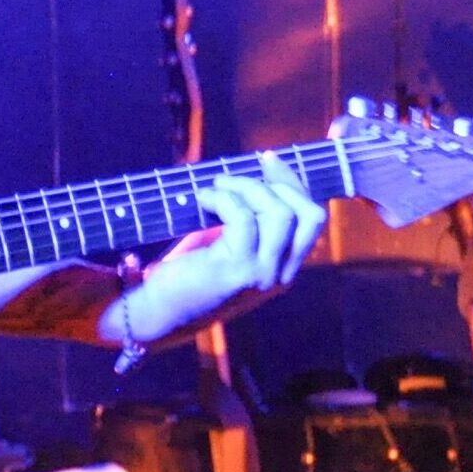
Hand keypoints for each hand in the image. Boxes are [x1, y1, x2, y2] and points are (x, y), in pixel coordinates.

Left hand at [106, 152, 326, 343]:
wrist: (160, 311)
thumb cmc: (190, 271)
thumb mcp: (230, 243)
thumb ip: (251, 220)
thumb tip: (259, 175)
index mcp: (284, 266)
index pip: (312, 218)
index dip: (292, 183)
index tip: (268, 160)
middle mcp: (280, 274)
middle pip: (309, 215)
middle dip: (276, 184)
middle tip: (235, 180)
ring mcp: (261, 274)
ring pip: (280, 214)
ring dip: (246, 188)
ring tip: (216, 189)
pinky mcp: (235, 271)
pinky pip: (243, 219)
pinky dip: (223, 199)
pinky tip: (203, 200)